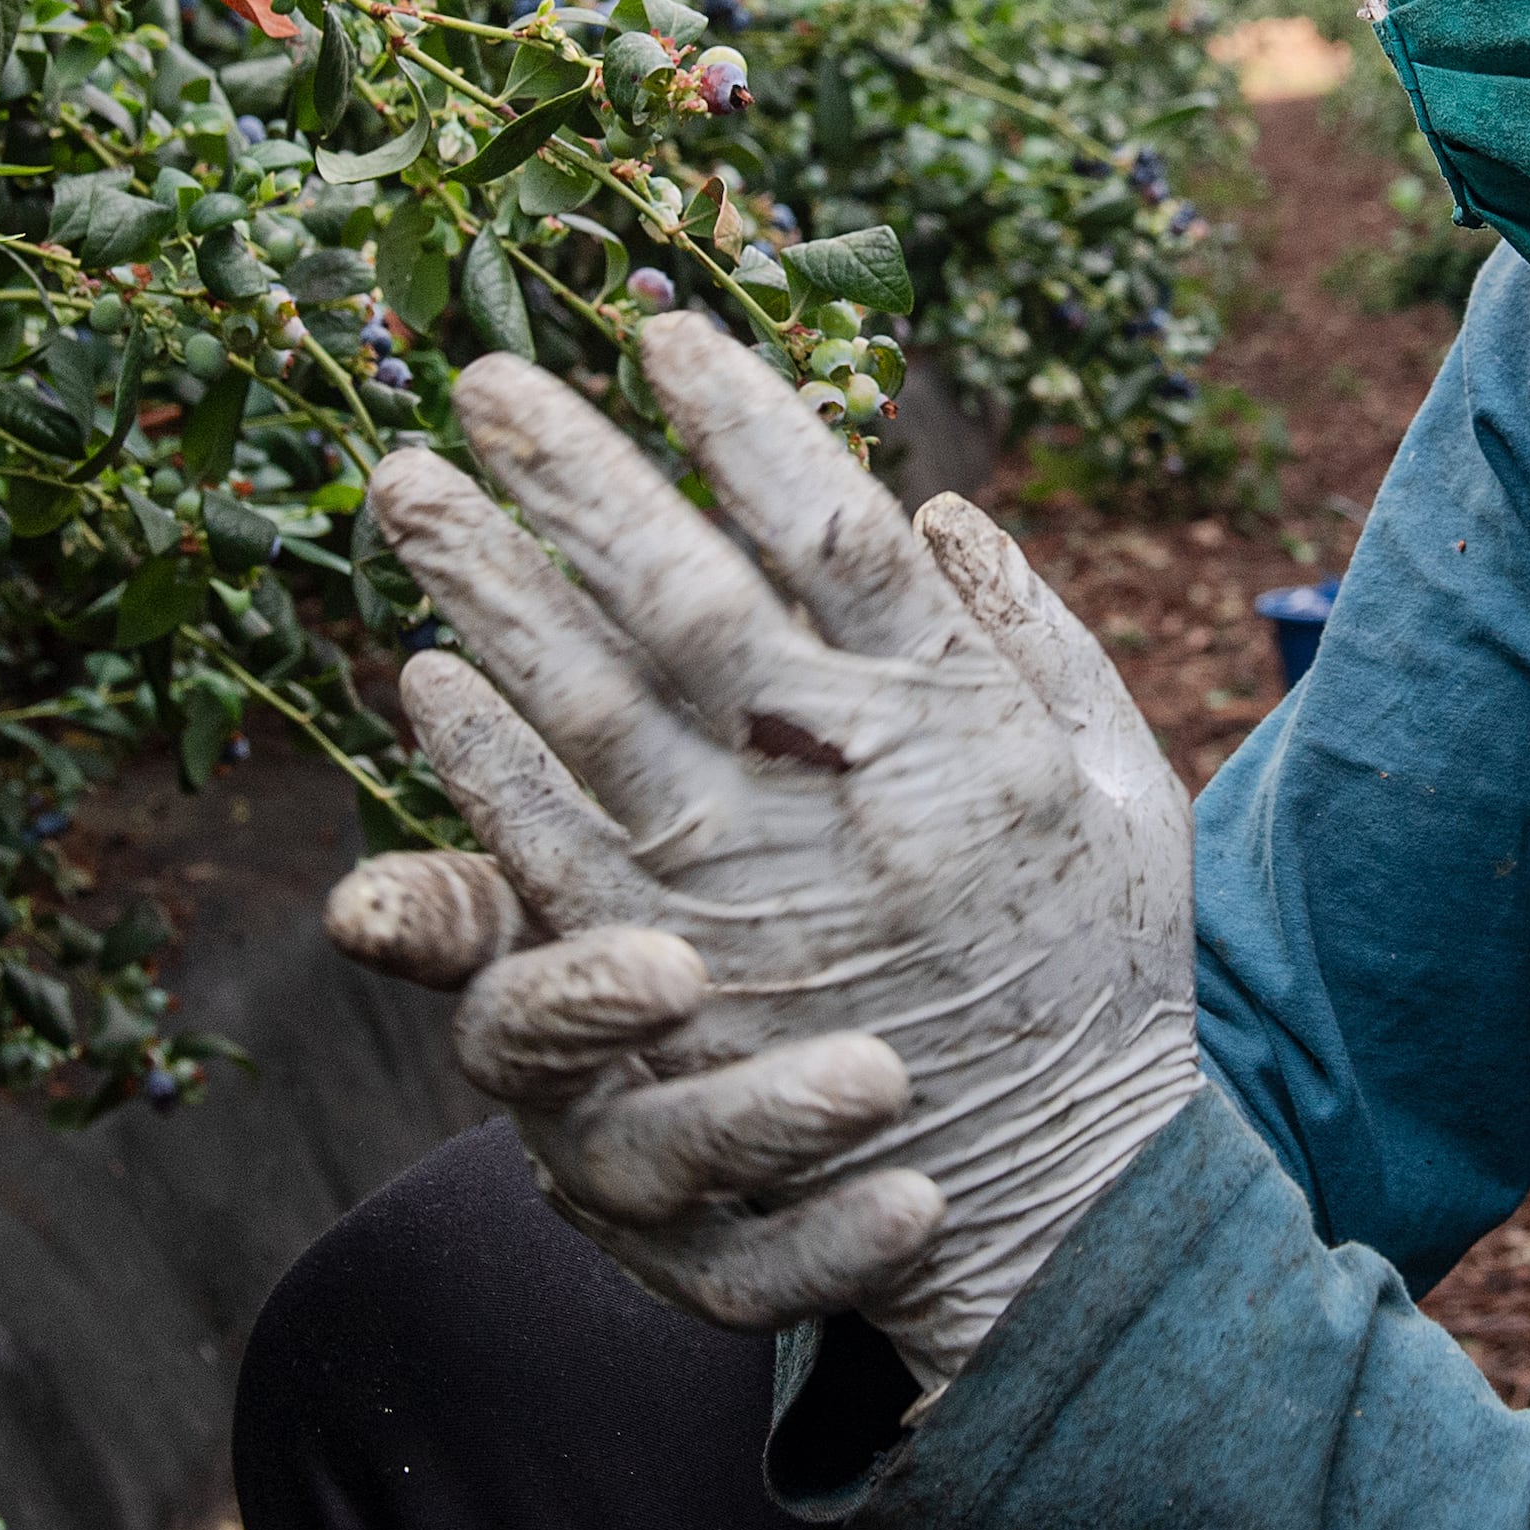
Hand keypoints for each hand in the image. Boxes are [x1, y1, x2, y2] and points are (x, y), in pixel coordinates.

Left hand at [322, 313, 1195, 1387]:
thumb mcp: (1121, 785)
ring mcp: (751, 892)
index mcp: (958, 721)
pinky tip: (422, 676)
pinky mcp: (680, 990)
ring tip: (409, 493)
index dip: (741, 421)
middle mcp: (846, 791)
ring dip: (494, 591)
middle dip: (577, 477)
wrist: (1068, 1196)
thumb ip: (1031, 639)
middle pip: (686, 595)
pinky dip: (482, 761)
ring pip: (594, 707)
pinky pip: (553, 855)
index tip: (662, 334)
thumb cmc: (1102, 970)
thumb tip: (937, 508)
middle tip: (479, 379)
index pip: (831, 530)